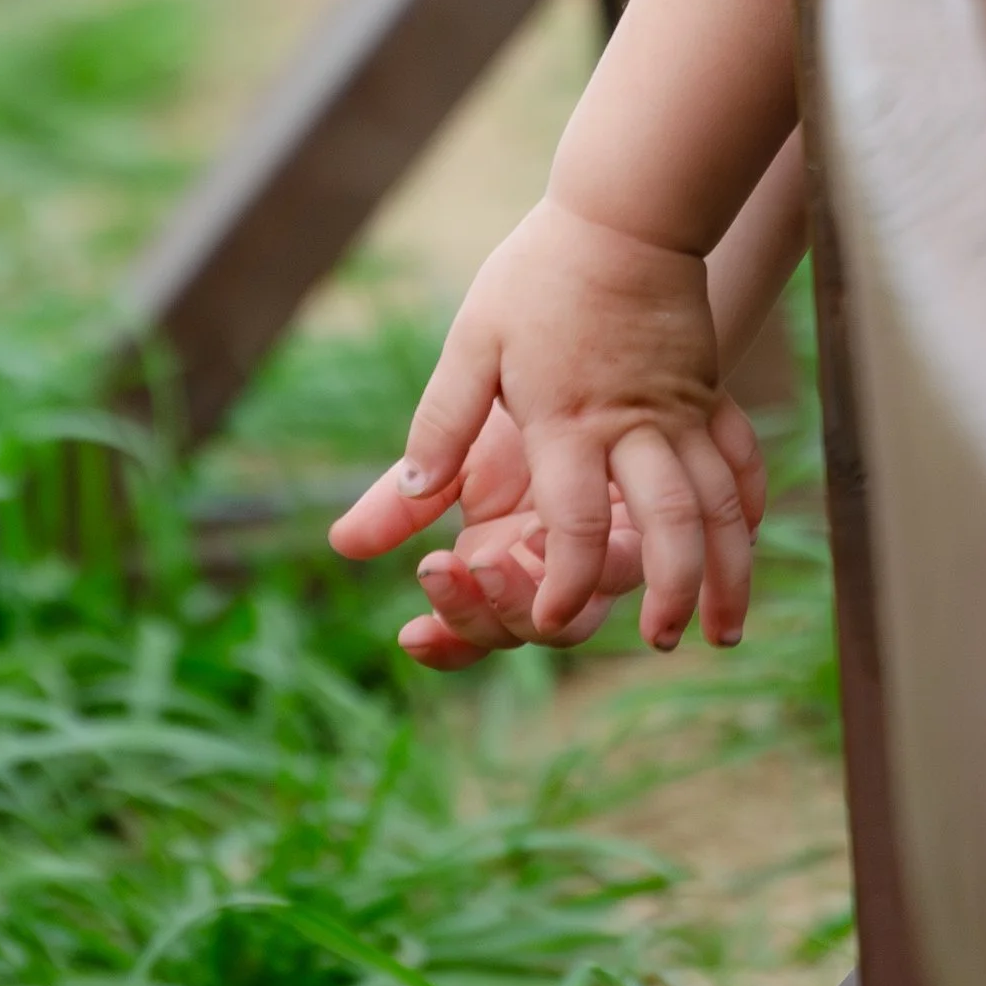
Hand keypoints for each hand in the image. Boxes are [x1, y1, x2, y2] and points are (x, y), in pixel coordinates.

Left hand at [334, 198, 765, 650]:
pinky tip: (748, 538)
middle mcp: (632, 425)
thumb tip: (409, 493)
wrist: (623, 212)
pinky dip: (749, 501)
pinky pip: (739, 455)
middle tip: (664, 639)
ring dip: (726, 568)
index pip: (572, 522)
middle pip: (667, 522)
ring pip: (717, 503)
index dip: (563, 581)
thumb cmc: (538, 275)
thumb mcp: (474, 341)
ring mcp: (680, 409)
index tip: (552, 620)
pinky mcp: (707, 389)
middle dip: (673, 591)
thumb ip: (442, 423)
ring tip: (726, 627)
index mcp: (566, 421)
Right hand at [334, 401, 642, 668]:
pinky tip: (543, 533)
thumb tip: (343, 544)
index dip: (444, 643)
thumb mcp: (449, 445)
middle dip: (477, 614)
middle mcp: (547, 569)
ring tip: (492, 557)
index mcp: (494, 559)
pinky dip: (586, 569)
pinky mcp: (641, 531)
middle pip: (514, 631)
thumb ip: (401, 497)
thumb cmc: (516, 394)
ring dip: (524, 598)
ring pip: (570, 619)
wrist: (589, 343)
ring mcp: (596, 557)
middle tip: (444, 569)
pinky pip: (621, 572)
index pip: (468, 628)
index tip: (410, 635)